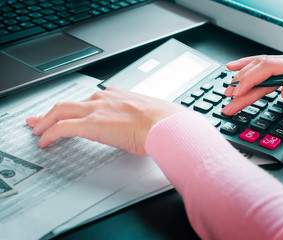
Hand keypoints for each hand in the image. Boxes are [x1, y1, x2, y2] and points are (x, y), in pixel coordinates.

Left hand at [26, 87, 186, 154]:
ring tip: (38, 130)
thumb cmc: (164, 122)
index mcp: (119, 97)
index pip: (90, 99)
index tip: (72, 111)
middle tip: (40, 118)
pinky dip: (49, 134)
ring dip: (46, 121)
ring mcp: (96, 110)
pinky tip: (44, 142)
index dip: (77, 107)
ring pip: (61, 111)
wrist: (166, 125)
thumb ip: (141, 119)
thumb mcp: (151, 115)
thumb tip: (146, 126)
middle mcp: (104, 100)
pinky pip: (62, 128)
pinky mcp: (91, 124)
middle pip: (70, 102)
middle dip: (52, 111)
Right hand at [222, 54, 282, 115]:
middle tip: (227, 100)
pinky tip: (242, 67)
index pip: (267, 70)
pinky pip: (265, 65)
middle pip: (259, 69)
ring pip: (260, 66)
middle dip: (240, 84)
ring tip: (228, 86)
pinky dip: (250, 67)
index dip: (249, 81)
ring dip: (242, 76)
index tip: (236, 94)